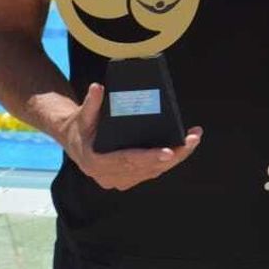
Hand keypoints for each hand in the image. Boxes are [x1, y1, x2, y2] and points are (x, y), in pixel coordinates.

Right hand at [59, 82, 201, 190]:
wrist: (74, 142)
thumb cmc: (80, 127)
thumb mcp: (83, 114)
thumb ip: (91, 103)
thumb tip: (98, 87)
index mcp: (97, 162)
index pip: (128, 161)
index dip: (150, 157)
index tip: (169, 152)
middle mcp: (109, 176)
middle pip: (147, 168)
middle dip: (174, 155)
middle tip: (193, 139)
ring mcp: (119, 181)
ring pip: (153, 172)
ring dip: (176, 158)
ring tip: (193, 139)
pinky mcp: (127, 180)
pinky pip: (151, 172)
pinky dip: (168, 162)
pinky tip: (184, 148)